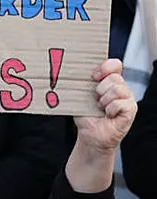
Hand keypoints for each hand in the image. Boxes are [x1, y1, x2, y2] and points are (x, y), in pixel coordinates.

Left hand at [66, 59, 136, 192]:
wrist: (90, 134)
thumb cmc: (86, 114)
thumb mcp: (81, 95)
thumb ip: (81, 83)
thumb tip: (67, 72)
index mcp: (110, 81)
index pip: (115, 64)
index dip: (105, 67)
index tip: (93, 76)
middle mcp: (121, 88)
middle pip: (114, 78)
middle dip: (100, 89)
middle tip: (95, 99)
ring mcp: (127, 99)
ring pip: (117, 90)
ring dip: (104, 101)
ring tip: (101, 108)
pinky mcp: (130, 110)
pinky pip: (120, 103)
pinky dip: (110, 109)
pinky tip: (108, 114)